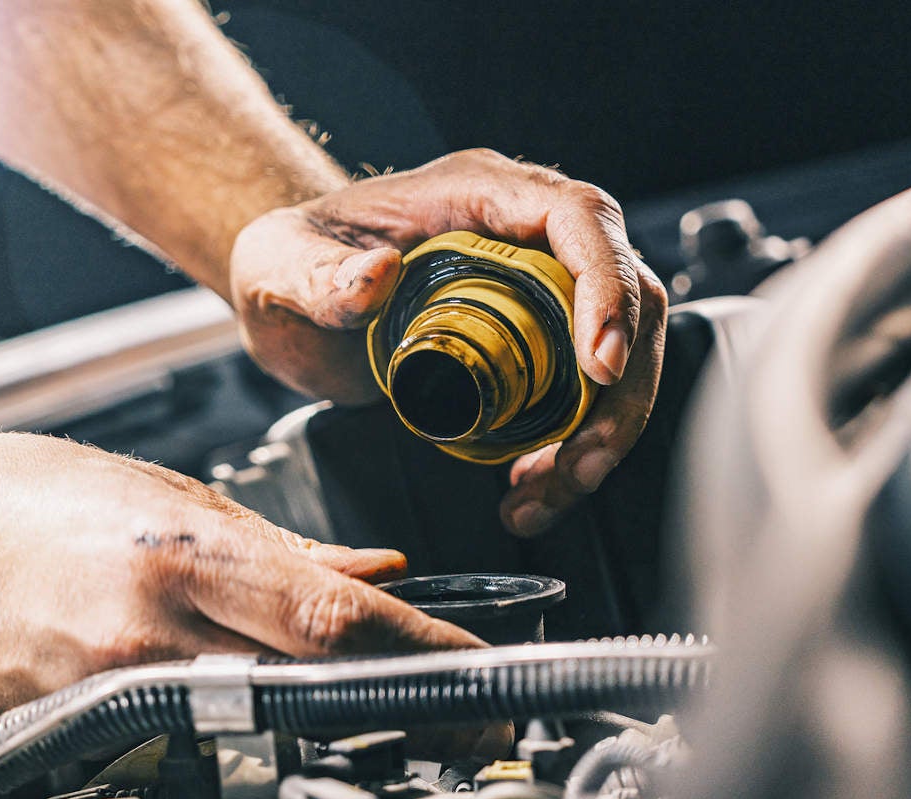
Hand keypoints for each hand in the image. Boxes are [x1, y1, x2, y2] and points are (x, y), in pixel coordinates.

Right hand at [0, 434, 482, 728]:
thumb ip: (273, 546)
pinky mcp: (74, 738)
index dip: (430, 654)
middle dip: (403, 708)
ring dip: (326, 729)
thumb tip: (370, 570)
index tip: (488, 675)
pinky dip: (237, 740)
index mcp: (180, 555)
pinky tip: (256, 727)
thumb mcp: (155, 496)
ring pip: (256, 728)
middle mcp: (150, 632)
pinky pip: (182, 745)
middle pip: (314, 686)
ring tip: (381, 724)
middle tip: (464, 721)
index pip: (340, 616)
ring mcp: (110, 694)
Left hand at [228, 149, 667, 537]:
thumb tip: (374, 275)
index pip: (578, 218)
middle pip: (630, 292)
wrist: (288, 290)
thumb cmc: (289, 258)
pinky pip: (585, 390)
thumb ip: (316, 273)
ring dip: (605, 430)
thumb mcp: (280, 263)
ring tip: (550, 492)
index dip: (606, 287)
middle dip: (622, 388)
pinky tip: (531, 487)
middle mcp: (526, 231)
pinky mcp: (535, 339)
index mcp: (479, 192)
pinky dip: (573, 445)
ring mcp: (538, 285)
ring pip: (621, 351)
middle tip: (581, 463)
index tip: (598, 366)